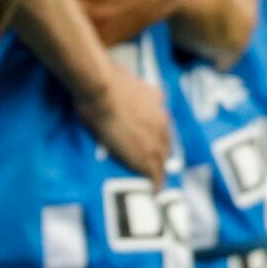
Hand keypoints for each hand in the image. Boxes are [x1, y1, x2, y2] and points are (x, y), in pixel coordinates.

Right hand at [79, 63, 174, 181]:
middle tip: (157, 162)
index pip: (159, 122)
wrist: (102, 89)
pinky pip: (155, 173)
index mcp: (156, 102)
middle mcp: (162, 121)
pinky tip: (155, 189)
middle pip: (165, 142)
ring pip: (162, 158)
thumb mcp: (123, 78)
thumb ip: (130, 88)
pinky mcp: (145, 155)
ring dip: (159, 167)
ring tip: (156, 178)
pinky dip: (156, 181)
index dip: (156, 133)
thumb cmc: (104, 79)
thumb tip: (124, 86)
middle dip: (161, 152)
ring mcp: (155, 139)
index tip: (151, 139)